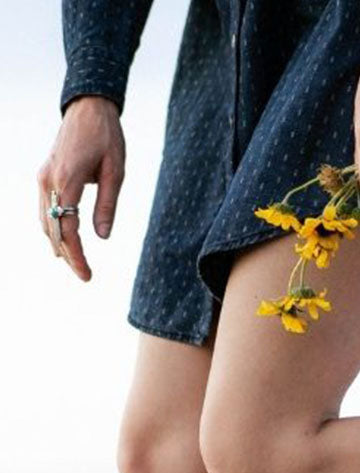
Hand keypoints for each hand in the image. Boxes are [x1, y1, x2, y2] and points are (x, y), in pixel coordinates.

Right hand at [37, 96, 125, 280]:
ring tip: (77, 264)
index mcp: (67, 179)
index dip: (77, 256)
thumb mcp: (115, 171)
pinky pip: (45, 211)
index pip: (67, 229)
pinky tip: (65, 242)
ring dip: (59, 245)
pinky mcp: (44, 176)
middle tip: (85, 276)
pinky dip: (53, 230)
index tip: (88, 276)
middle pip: (53, 230)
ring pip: (45, 222)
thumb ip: (107, 204)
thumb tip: (103, 236)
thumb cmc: (106, 137)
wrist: (87, 107)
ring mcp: (43, 178)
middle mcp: (48, 181)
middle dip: (68, 256)